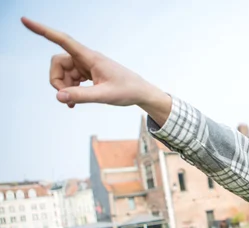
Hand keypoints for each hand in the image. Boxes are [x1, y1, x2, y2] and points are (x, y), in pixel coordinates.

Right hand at [21, 17, 170, 124]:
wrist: (141, 92)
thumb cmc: (127, 90)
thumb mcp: (104, 95)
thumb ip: (81, 96)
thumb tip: (58, 96)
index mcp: (90, 57)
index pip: (62, 40)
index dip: (43, 31)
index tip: (25, 21)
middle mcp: (86, 58)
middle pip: (58, 62)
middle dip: (56, 79)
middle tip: (66, 97)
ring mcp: (86, 65)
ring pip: (63, 72)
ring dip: (64, 87)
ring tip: (73, 103)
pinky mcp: (88, 73)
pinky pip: (71, 78)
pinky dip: (69, 90)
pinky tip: (73, 103)